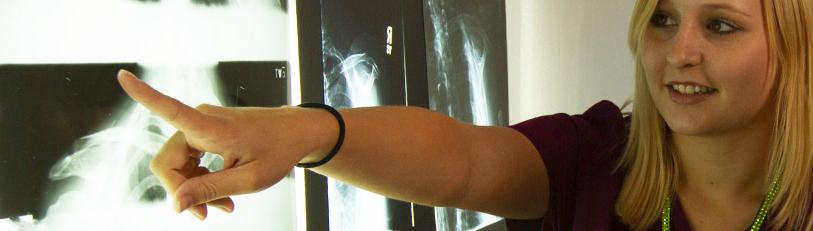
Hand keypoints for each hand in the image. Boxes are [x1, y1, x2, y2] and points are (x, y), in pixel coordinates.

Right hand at [117, 70, 319, 219]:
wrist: (297, 134)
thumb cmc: (279, 150)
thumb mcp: (249, 179)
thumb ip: (210, 190)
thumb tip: (175, 204)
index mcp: (210, 126)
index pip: (169, 108)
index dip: (143, 94)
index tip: (122, 75)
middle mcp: (200, 121)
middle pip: (167, 163)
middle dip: (184, 191)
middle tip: (211, 212)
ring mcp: (202, 125)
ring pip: (178, 166)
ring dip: (195, 189)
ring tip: (223, 205)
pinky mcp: (205, 132)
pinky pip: (189, 161)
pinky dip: (201, 180)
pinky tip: (221, 194)